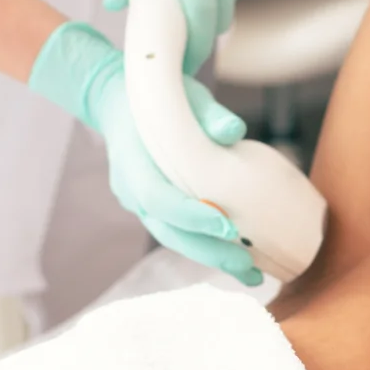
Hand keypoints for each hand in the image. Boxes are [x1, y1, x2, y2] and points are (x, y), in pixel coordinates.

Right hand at [28, 23, 262, 285]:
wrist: (118, 101)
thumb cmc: (158, 96)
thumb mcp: (183, 95)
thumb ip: (207, 112)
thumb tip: (233, 130)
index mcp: (133, 162)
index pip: (159, 199)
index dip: (192, 216)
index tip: (228, 226)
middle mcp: (132, 190)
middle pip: (168, 231)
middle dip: (209, 252)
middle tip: (249, 269)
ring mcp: (139, 203)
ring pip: (173, 238)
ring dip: (212, 257)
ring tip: (251, 274)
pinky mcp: (153, 209)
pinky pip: (178, 232)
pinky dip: (206, 245)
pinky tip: (238, 257)